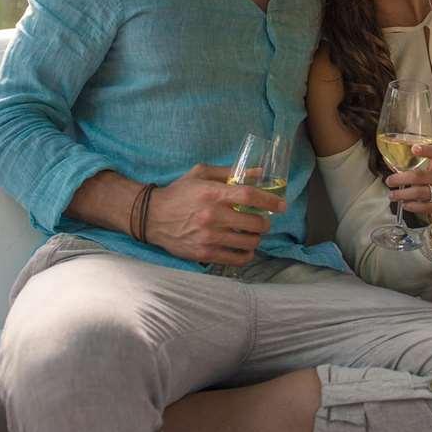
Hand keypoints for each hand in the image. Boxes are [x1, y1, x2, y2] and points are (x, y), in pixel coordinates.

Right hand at [143, 164, 283, 265]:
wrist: (151, 216)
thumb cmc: (178, 192)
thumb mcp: (201, 174)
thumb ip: (230, 172)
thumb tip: (259, 173)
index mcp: (212, 193)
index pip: (249, 196)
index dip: (270, 200)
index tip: (281, 204)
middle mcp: (212, 216)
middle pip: (254, 222)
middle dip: (265, 222)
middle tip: (263, 220)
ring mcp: (208, 237)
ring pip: (249, 242)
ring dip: (256, 238)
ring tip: (253, 233)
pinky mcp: (204, 254)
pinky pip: (236, 259)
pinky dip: (246, 254)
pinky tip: (245, 248)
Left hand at [385, 144, 431, 222]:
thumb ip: (418, 171)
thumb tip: (394, 172)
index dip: (427, 150)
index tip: (414, 148)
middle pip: (421, 176)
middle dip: (401, 178)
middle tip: (389, 181)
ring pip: (421, 192)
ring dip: (403, 194)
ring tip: (393, 195)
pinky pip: (426, 207)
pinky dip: (413, 206)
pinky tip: (405, 205)